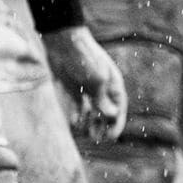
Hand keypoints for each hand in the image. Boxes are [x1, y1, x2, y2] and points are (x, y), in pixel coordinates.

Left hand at [42, 27, 127, 143]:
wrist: (63, 43)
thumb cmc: (84, 59)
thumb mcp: (95, 79)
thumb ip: (102, 99)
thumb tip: (112, 116)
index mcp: (113, 84)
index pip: (119, 108)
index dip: (116, 124)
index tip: (110, 138)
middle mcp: (103, 88)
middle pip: (106, 112)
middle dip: (103, 127)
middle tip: (97, 139)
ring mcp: (88, 89)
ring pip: (93, 112)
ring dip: (90, 123)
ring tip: (86, 133)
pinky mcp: (74, 89)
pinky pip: (78, 107)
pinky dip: (78, 116)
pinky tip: (74, 122)